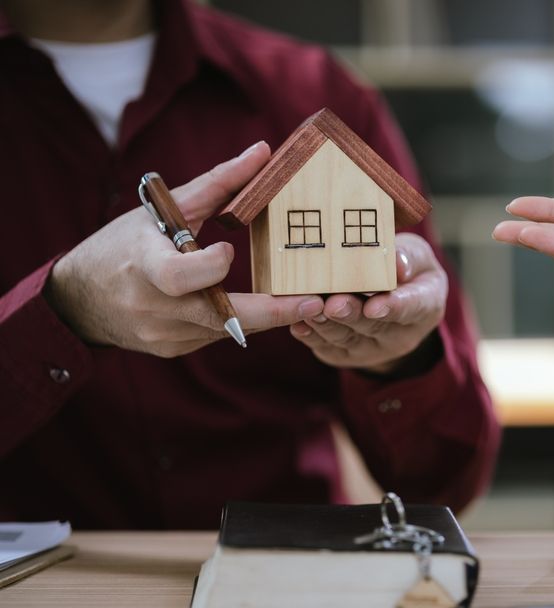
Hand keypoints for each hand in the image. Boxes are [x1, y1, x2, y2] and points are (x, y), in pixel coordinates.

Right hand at [46, 142, 324, 356]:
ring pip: (227, 328)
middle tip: (313, 304)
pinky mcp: (175, 350)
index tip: (230, 251)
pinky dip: (241, 321)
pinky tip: (264, 309)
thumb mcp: (162, 210)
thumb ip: (217, 184)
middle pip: (218, 315)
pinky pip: (218, 335)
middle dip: (270, 312)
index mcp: (145, 267)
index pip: (179, 276)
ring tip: (305, 304)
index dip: (207, 266)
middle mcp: (153, 308)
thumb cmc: (126, 245)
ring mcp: (165, 335)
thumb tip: (263, 152)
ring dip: (265, 316)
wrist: (81, 300)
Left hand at [289, 233, 446, 373]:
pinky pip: (328, 348)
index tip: (375, 305)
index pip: (413, 307)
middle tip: (334, 304)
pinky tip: (299, 324)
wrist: (395, 301)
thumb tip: (397, 265)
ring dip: (328, 326)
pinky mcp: (347, 355)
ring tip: (311, 309)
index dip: (394, 307)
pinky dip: (312, 337)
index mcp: (425, 306)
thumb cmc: (406, 272)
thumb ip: (409, 257)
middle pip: (375, 327)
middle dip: (352, 315)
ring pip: (348, 339)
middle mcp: (401, 334)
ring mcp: (373, 348)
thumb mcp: (417, 257)